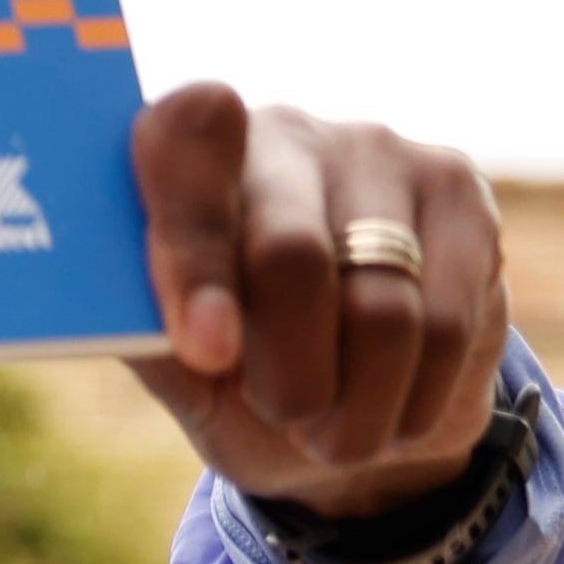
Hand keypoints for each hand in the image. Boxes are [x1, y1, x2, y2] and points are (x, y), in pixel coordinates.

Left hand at [123, 84, 506, 515]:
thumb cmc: (235, 378)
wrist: (349, 414)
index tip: (208, 351)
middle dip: (289, 373)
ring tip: (337, 431)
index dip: (193, 249)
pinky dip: (416, 396)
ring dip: (356, 405)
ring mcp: (376, 150)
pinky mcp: (458, 188)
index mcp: (180, 155)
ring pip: (382, 305)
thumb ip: (147, 331)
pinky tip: (397, 410)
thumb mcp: (177, 369)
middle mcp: (280, 132)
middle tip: (286, 416)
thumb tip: (105, 312)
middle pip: (290, 254)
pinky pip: (451, 320)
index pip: (181, 142)